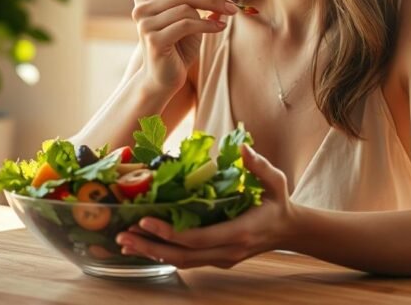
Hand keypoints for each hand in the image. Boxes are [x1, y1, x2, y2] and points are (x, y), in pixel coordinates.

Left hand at [115, 145, 294, 269]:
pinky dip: (163, 253)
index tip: (145, 220)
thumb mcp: (275, 180)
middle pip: (182, 255)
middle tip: (122, 235)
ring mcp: (221, 258)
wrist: (288, 230)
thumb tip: (244, 148)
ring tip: (124, 241)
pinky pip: (186, 259)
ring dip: (151, 252)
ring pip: (181, 261)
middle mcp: (228, 250)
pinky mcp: (216, 259)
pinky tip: (143, 245)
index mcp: (240, 231)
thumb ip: (259, 165)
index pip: (198, 238)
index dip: (170, 232)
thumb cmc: (278, 202)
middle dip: (150, 246)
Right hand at [132, 0, 237, 94]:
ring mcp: (145, 24)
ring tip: (228, 16)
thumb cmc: (176, 44)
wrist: (163, 78)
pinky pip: (187, 25)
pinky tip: (219, 27)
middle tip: (232, 4)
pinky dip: (207, 24)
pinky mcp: (154, 40)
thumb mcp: (184, 12)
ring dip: (213, 9)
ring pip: (186, 7)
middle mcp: (141, 7)